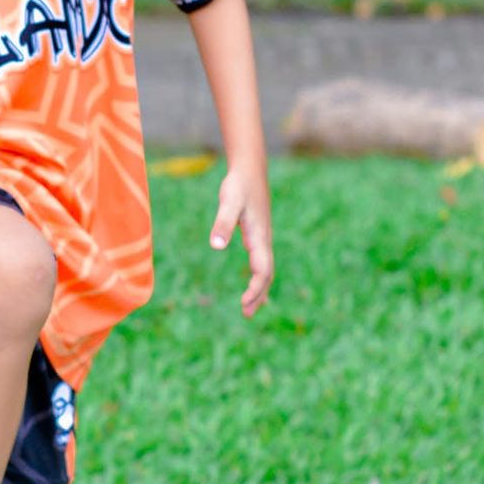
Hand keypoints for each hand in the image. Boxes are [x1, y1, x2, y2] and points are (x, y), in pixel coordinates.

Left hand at [209, 167, 272, 317]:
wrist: (250, 169)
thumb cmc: (238, 185)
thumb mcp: (228, 202)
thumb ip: (222, 223)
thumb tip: (216, 246)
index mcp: (259, 237)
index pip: (262, 270)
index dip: (255, 289)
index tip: (244, 304)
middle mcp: (264, 240)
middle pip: (267, 274)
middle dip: (258, 295)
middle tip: (246, 314)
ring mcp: (263, 237)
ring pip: (266, 268)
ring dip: (259, 288)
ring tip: (250, 308)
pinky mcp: (258, 233)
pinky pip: (262, 261)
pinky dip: (259, 276)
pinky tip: (252, 281)